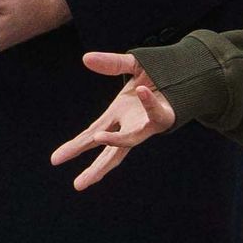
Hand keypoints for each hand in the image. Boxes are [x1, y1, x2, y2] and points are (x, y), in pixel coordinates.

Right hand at [51, 52, 176, 189]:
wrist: (187, 74)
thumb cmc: (157, 76)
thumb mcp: (130, 66)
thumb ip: (110, 64)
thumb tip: (85, 57)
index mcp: (117, 116)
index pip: (91, 136)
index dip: (74, 148)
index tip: (55, 160)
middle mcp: (130, 125)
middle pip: (109, 153)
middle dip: (95, 168)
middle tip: (79, 185)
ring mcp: (147, 125)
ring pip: (130, 140)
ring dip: (116, 139)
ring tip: (100, 137)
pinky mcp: (165, 117)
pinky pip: (155, 111)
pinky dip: (148, 102)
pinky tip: (141, 92)